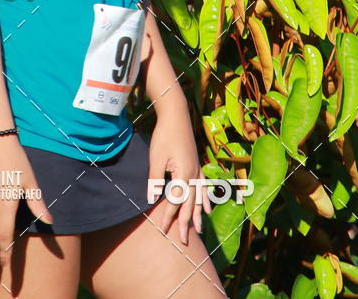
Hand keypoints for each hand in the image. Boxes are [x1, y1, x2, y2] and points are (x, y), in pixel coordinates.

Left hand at [148, 104, 210, 244]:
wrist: (176, 115)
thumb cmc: (164, 135)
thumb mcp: (155, 158)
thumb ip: (154, 180)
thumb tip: (151, 200)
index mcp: (183, 173)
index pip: (176, 201)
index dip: (169, 216)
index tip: (163, 229)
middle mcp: (193, 174)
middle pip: (190, 204)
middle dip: (186, 223)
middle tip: (182, 242)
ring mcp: (197, 170)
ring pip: (199, 198)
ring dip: (197, 215)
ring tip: (198, 231)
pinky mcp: (196, 165)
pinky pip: (203, 188)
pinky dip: (205, 200)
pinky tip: (207, 210)